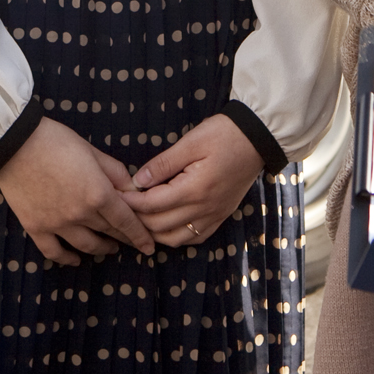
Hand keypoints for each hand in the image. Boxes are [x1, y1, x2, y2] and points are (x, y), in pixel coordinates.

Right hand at [0, 118, 157, 264]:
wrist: (14, 142)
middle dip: (124, 239)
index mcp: (98, 194)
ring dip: (101, 249)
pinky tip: (75, 259)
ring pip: (86, 246)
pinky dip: (67, 259)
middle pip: (109, 232)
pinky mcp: (35, 227)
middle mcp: (80, 214)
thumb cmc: (55, 140)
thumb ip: (115, 172)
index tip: (149, 246)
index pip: (126, 222)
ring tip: (108, 248)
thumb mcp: (92, 151)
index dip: (140, 236)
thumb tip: (133, 189)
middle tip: (132, 242)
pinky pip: (54, 251)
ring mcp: (56, 224)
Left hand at [123, 113, 263, 247]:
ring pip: (175, 239)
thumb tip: (137, 181)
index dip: (130, 203)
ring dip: (153, 232)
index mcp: (195, 188)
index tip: (116, 196)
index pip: (153, 205)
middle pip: (160, 226)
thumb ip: (162, 164)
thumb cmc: (224, 134)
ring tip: (138, 219)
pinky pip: (194, 238)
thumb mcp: (191, 142)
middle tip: (120, 209)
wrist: (257, 139)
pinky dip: (175, 236)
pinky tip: (164, 226)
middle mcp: (205, 208)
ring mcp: (214, 216)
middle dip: (136, 219)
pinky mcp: (221, 217)